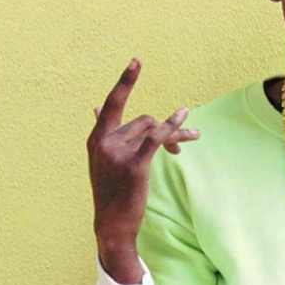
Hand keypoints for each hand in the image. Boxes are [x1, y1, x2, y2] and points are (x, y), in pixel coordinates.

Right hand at [86, 58, 199, 281]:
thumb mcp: (101, 159)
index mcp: (96, 138)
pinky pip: (157, 138)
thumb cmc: (112, 190)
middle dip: (167, 129)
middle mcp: (104, 142)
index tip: (136, 61)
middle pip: (145, 120)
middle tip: (188, 142)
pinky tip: (184, 116)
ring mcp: (117, 154)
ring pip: (155, 130)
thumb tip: (96, 106)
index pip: (112, 103)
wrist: (113, 223)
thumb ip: (105, 132)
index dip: (125, 81)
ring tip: (188, 144)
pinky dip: (172, 127)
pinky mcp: (134, 165)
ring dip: (175, 136)